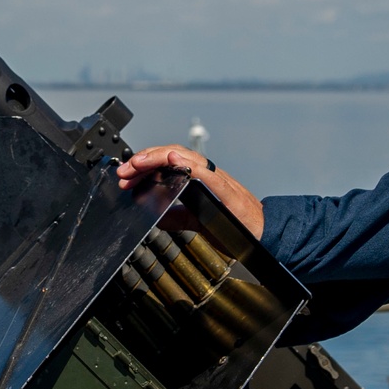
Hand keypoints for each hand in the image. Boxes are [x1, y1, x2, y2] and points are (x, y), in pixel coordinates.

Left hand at [116, 144, 264, 238]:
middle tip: (124, 171)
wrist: (265, 233)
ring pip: (186, 157)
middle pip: (173, 154)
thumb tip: (155, 216)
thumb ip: (177, 216)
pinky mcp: (226, 190)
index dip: (146, 164)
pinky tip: (173, 160)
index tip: (126, 175)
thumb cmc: (236, 225)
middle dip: (145, 160)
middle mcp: (208, 174)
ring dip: (159, 157)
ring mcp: (217, 179)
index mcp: (200, 179)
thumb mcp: (198, 221)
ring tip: (138, 162)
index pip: (169, 162)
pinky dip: (188, 164)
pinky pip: (206, 172)